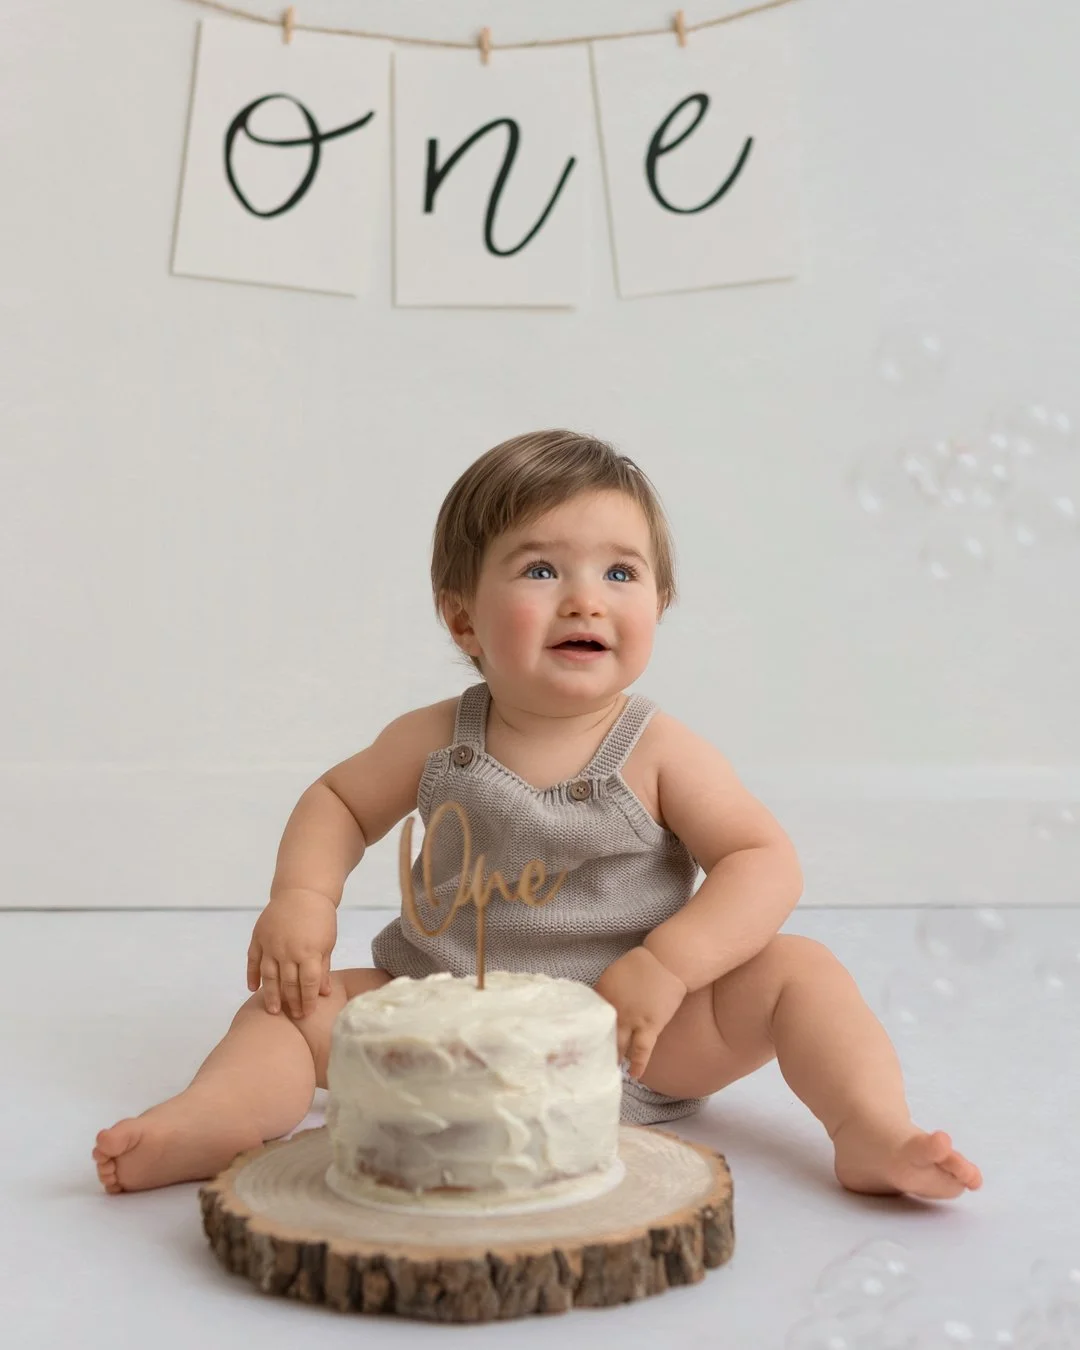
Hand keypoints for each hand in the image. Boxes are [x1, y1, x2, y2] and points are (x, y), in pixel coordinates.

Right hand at [247, 889, 336, 1018]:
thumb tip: (324, 993)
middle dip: (292, 1002)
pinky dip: (251, 975)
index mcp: (309, 952)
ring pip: (268, 976)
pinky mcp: (258, 937)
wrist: (302, 892)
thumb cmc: (320, 919)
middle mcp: (288, 951)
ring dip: (271, 995)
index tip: (308, 1014)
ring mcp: (271, 944)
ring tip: (273, 1011)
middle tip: (293, 1017)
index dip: (307, 1001)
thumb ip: (323, 968)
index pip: (307, 984)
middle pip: (288, 983)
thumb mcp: (328, 943)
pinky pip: (252, 960)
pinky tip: (253, 989)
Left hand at [593, 946, 687, 1081]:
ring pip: (619, 1046)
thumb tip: (596, 1010)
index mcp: (602, 994)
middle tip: (589, 1064)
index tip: (578, 1044)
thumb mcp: (612, 975)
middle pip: (600, 1035)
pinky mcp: (650, 1026)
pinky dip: (638, 1064)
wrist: (666, 962)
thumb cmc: (640, 965)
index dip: (583, 1032)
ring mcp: (632, 1020)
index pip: (587, 1018)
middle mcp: (614, 1009)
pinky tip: (634, 1075)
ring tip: (608, 1071)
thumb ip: (603, 993)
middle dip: (595, 1050)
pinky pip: (642, 1050)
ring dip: (614, 1058)